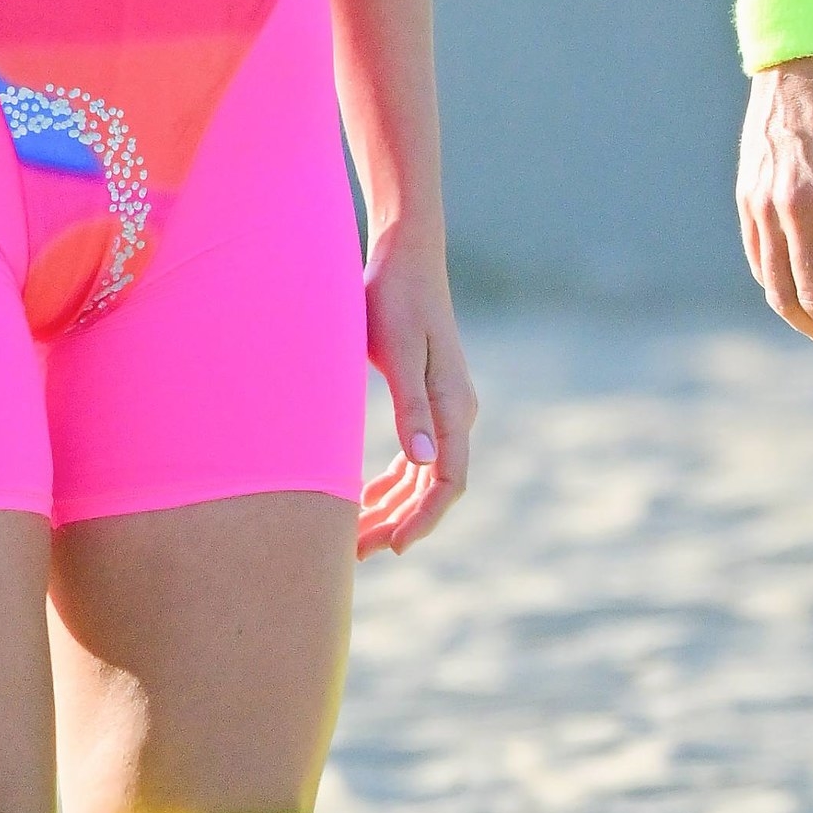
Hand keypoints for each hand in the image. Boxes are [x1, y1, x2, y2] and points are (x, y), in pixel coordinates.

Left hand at [357, 230, 475, 557]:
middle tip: (356, 555)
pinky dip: (393, 483)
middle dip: (399, 523)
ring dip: (394, 508)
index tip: (392, 547)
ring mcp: (445, 408)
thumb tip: (424, 463)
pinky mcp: (429, 399)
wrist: (405, 257)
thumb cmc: (395, 299)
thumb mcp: (397, 353)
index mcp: (454, 407)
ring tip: (355, 539)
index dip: (422, 519)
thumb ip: (411, 408)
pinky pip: (417, 458)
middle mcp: (457, 413)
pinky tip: (365, 501)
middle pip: (434, 487)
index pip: (448, 481)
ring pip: (424, 477)